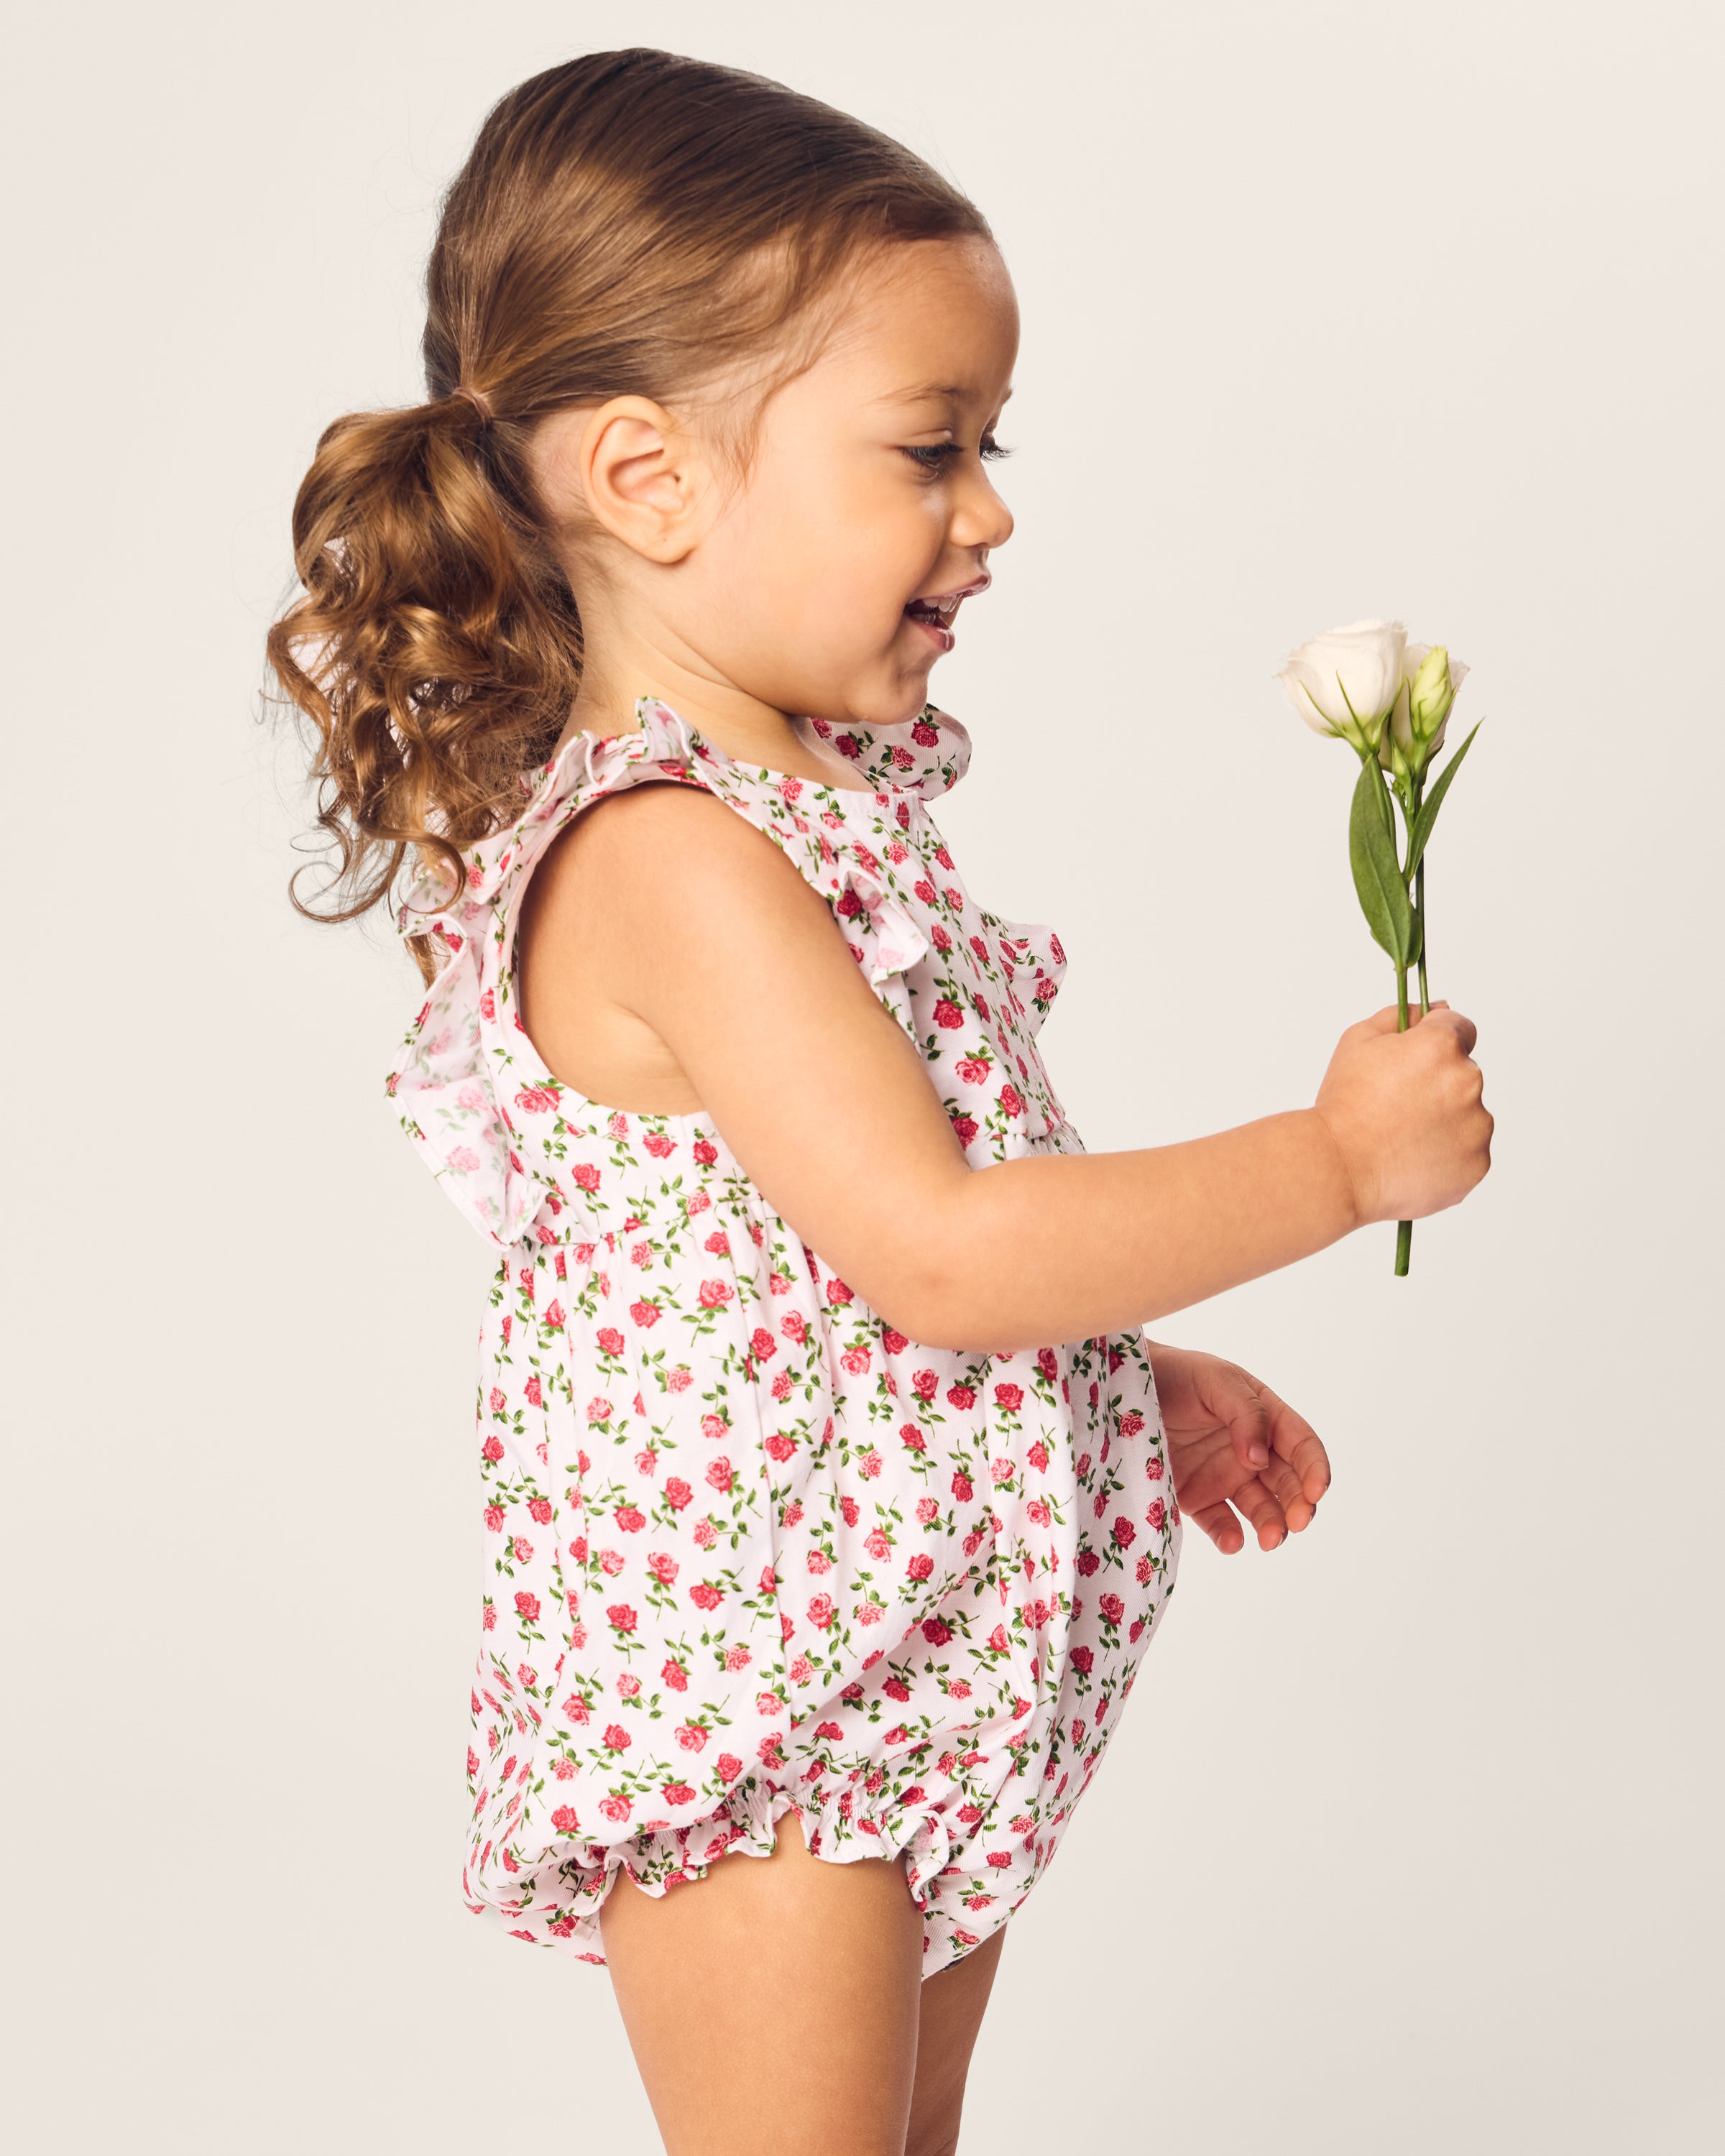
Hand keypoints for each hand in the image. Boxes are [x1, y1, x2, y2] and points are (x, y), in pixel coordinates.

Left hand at [1147, 1342, 1330, 1554]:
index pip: (1302, 1447)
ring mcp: (1225, 1477)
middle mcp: (1251, 1452)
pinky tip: (1232, 1541)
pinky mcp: (1197, 1498)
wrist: (1121, 1388)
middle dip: (1300, 1505)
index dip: (1315, 1470)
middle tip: (1297, 1521)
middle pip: (1289, 1485)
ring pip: (1262, 1510)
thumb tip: (1260, 1459)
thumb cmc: (1174, 1374)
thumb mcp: (1215, 1379)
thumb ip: (1246, 1413)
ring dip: (1272, 1526)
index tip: (1317, 1491)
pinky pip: (1221, 1524)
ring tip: (1269, 1539)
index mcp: (1266, 1419)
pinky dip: (1229, 1536)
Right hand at [1314, 1001, 1492, 1225]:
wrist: (1338, 1167)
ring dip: (1445, 1119)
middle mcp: (1467, 1081)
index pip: (1461, 1027)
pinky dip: (1448, 1154)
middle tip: (1398, 1105)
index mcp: (1441, 1045)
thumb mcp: (1358, 1040)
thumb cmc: (1343, 1104)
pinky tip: (1413, 1157)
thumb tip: (1437, 1008)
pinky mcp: (1478, 1162)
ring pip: (1469, 1114)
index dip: (1437, 1042)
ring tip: (1402, 1136)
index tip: (1418, 1060)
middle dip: (1438, 1083)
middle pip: (1463, 1073)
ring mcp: (1477, 1125)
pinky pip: (1469, 1151)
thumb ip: (1401, 1015)